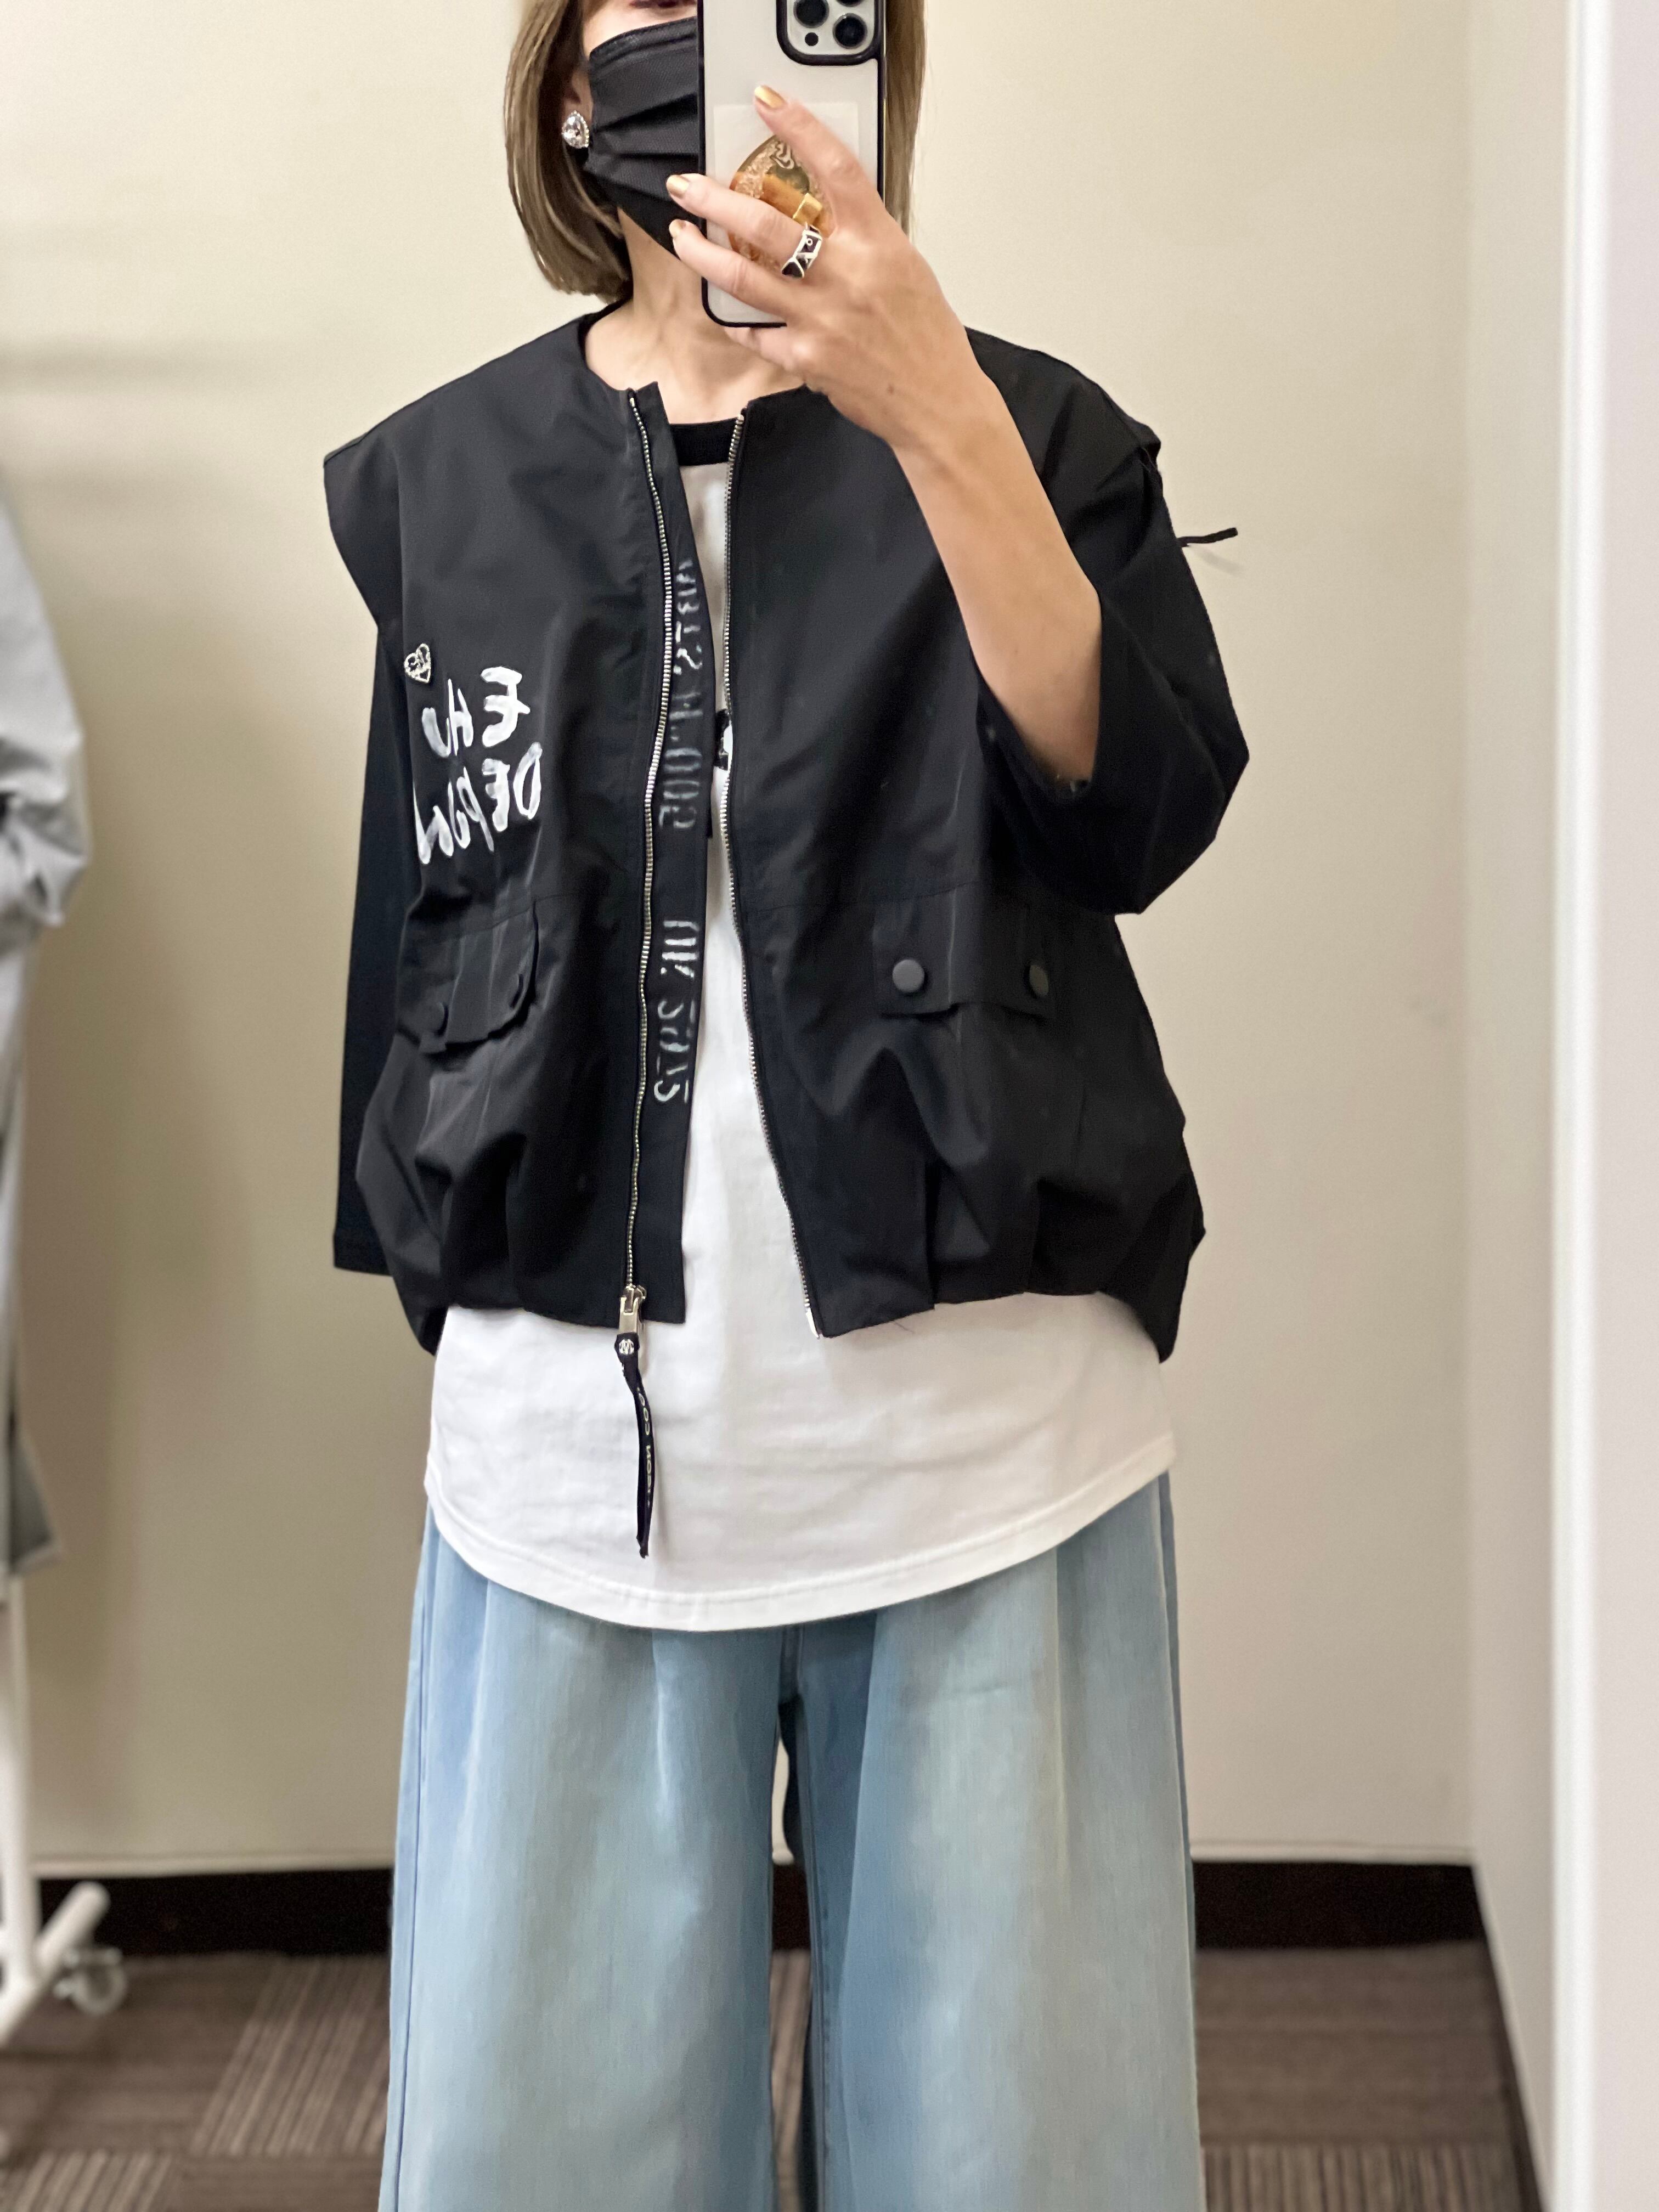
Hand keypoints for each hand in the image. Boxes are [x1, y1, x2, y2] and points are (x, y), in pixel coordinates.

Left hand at [665, 88, 994, 464]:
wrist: (937, 403)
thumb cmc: (926, 337)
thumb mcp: (905, 268)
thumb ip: (863, 239)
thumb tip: (821, 217)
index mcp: (878, 242)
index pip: (835, 168)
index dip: (798, 128)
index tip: (767, 101)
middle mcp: (846, 274)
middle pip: (766, 223)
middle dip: (716, 199)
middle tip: (687, 186)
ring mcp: (821, 318)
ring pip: (745, 276)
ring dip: (703, 254)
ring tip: (681, 236)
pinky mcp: (806, 358)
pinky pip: (758, 333)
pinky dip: (739, 322)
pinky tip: (727, 312)